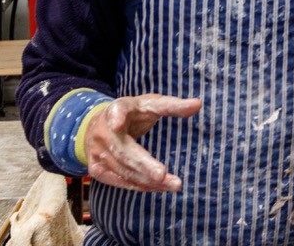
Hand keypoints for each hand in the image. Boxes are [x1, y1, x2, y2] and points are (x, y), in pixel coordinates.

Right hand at [85, 93, 201, 191]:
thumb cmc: (132, 114)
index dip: (117, 116)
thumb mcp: (150, 104)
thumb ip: (172, 106)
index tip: (117, 123)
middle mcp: (103, 131)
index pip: (117, 110)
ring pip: (124, 170)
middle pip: (123, 151)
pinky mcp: (96, 169)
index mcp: (117, 109)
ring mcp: (97, 152)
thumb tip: (198, 104)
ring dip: (148, 180)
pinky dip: (140, 185)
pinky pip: (120, 181)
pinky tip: (159, 188)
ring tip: (174, 184)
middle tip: (162, 175)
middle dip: (143, 164)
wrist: (98, 126)